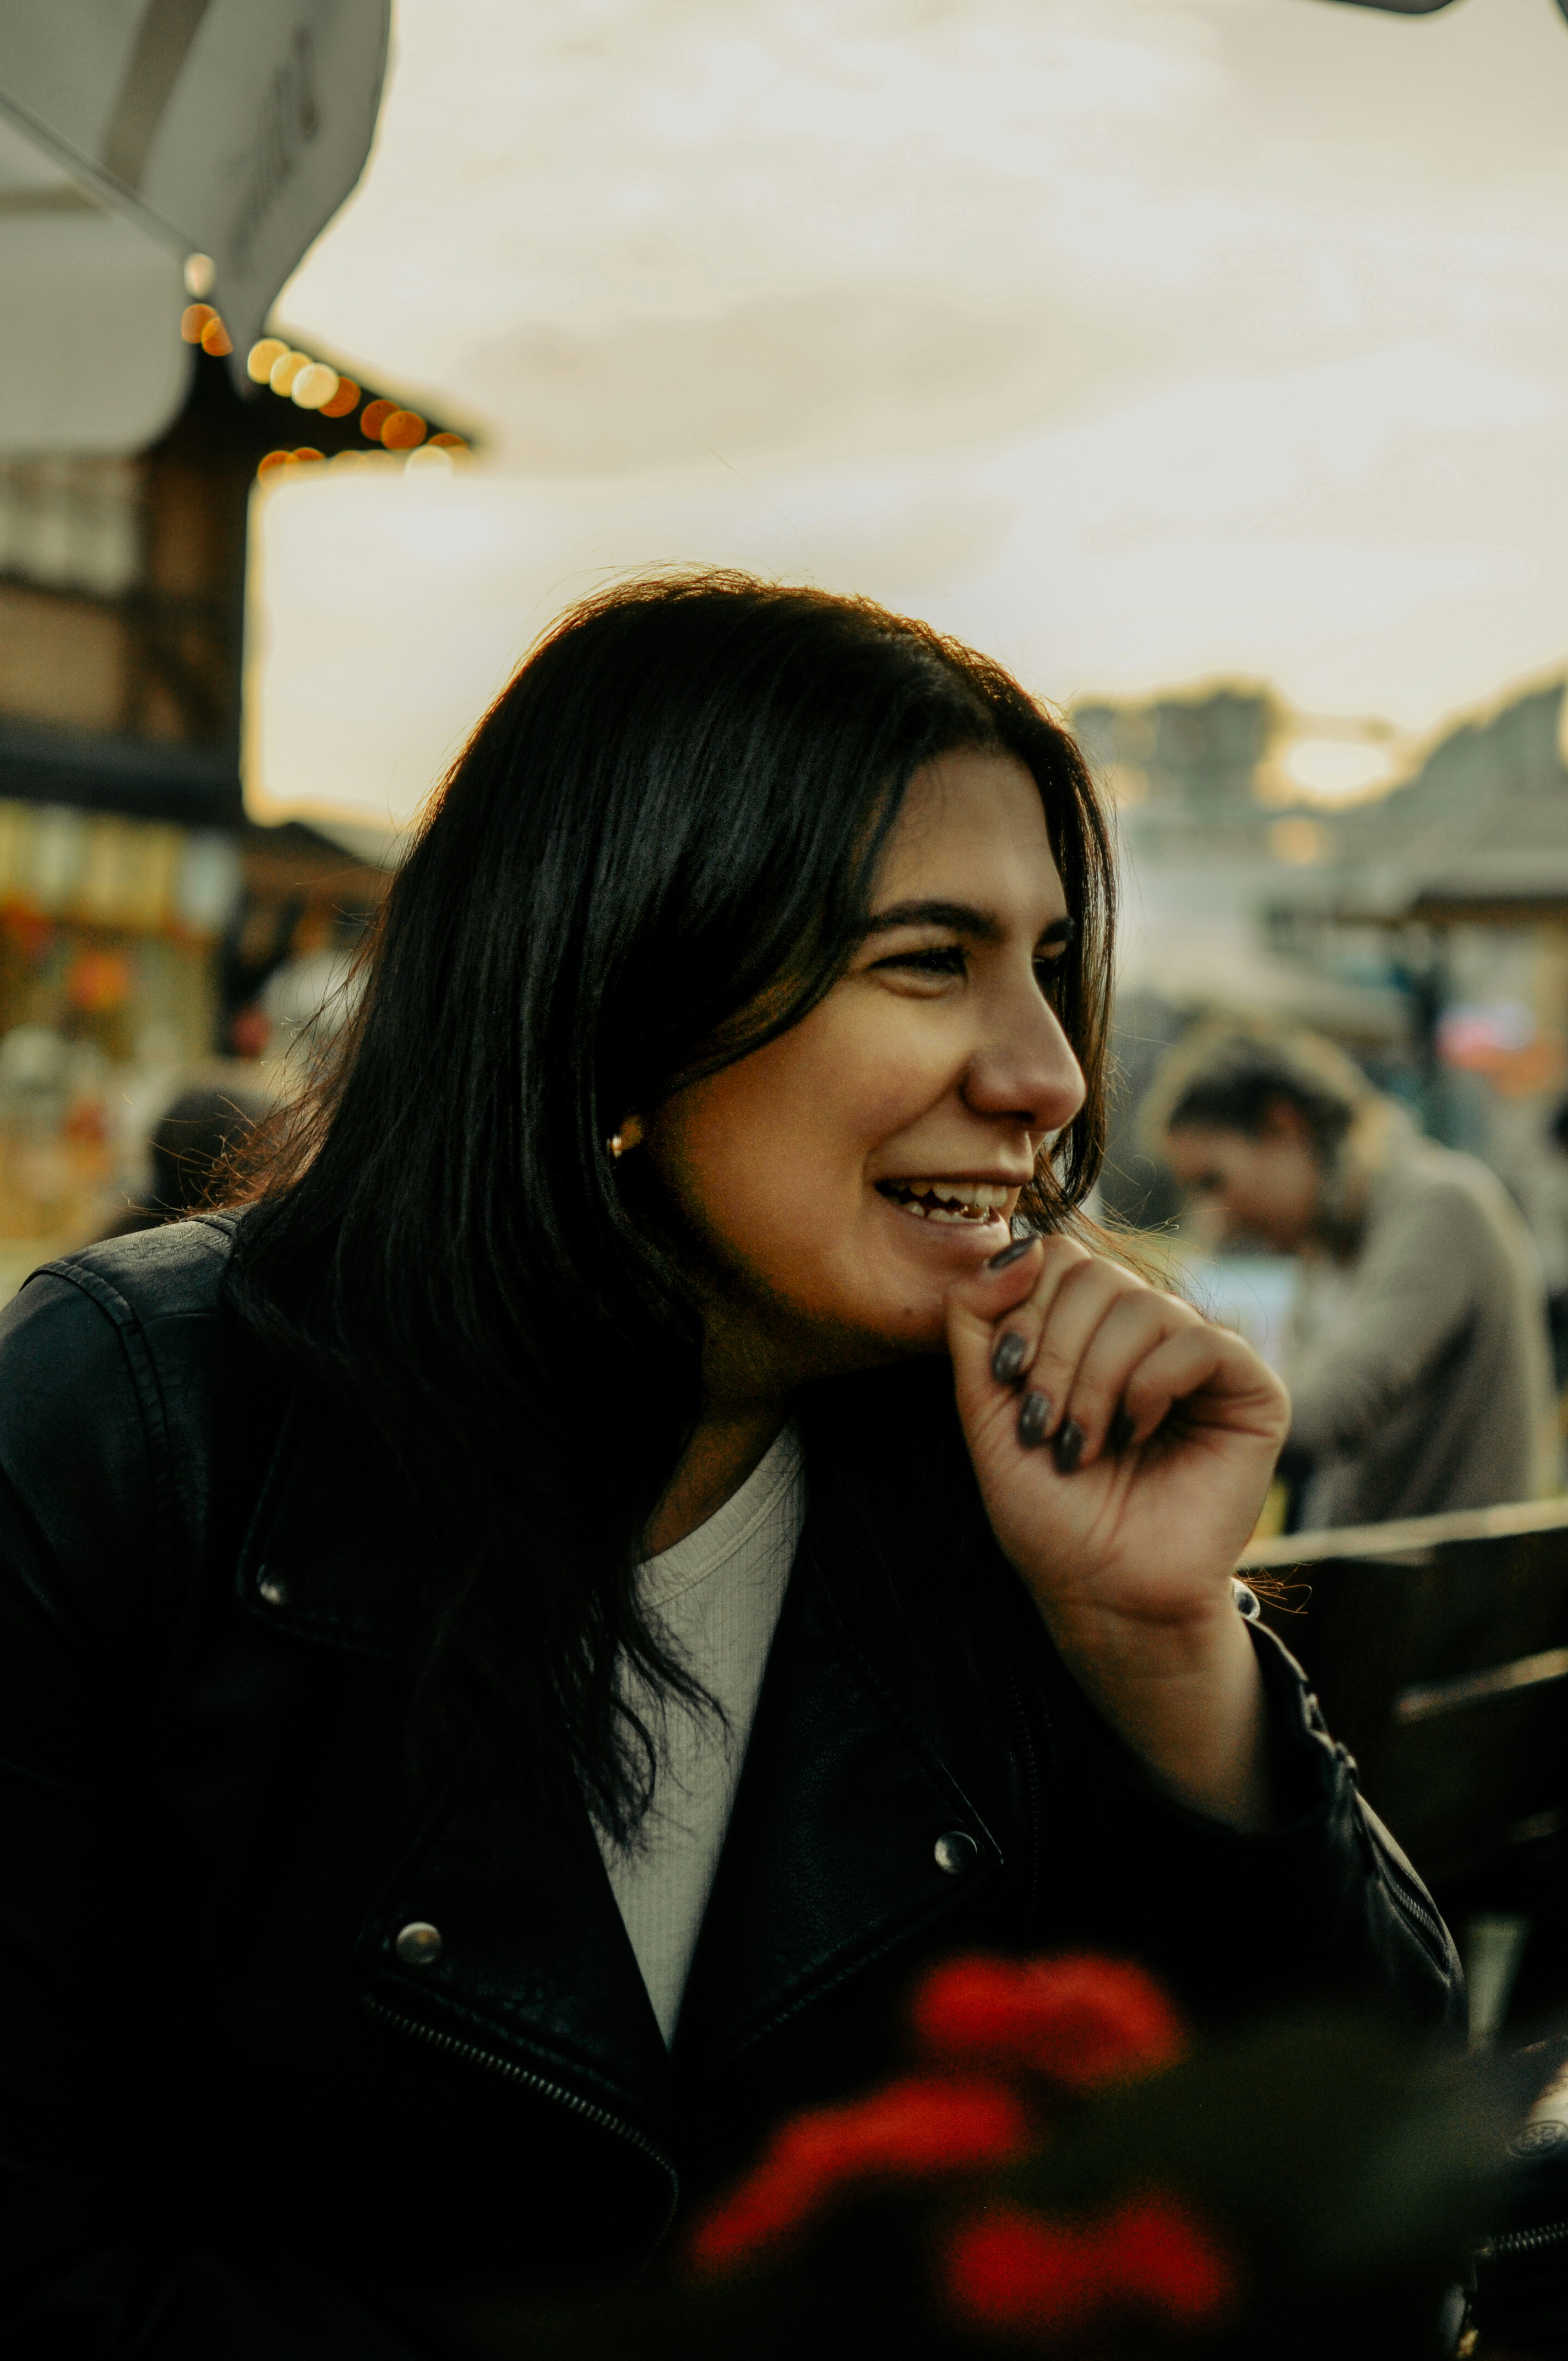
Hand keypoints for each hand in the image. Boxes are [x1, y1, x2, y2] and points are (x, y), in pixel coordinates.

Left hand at [944, 1234, 1290, 1827]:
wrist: (1100, 1589)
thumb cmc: (1047, 1509)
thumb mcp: (985, 1405)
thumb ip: (978, 1319)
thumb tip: (1022, 1243)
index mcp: (1090, 1330)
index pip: (1057, 1258)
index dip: (1022, 1307)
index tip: (1007, 1380)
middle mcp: (1148, 1333)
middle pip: (1095, 1273)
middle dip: (1054, 1350)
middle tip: (1044, 1425)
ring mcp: (1201, 1357)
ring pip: (1142, 1305)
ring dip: (1095, 1379)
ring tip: (1083, 1444)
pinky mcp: (1251, 1388)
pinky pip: (1199, 1340)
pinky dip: (1151, 1385)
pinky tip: (1136, 1432)